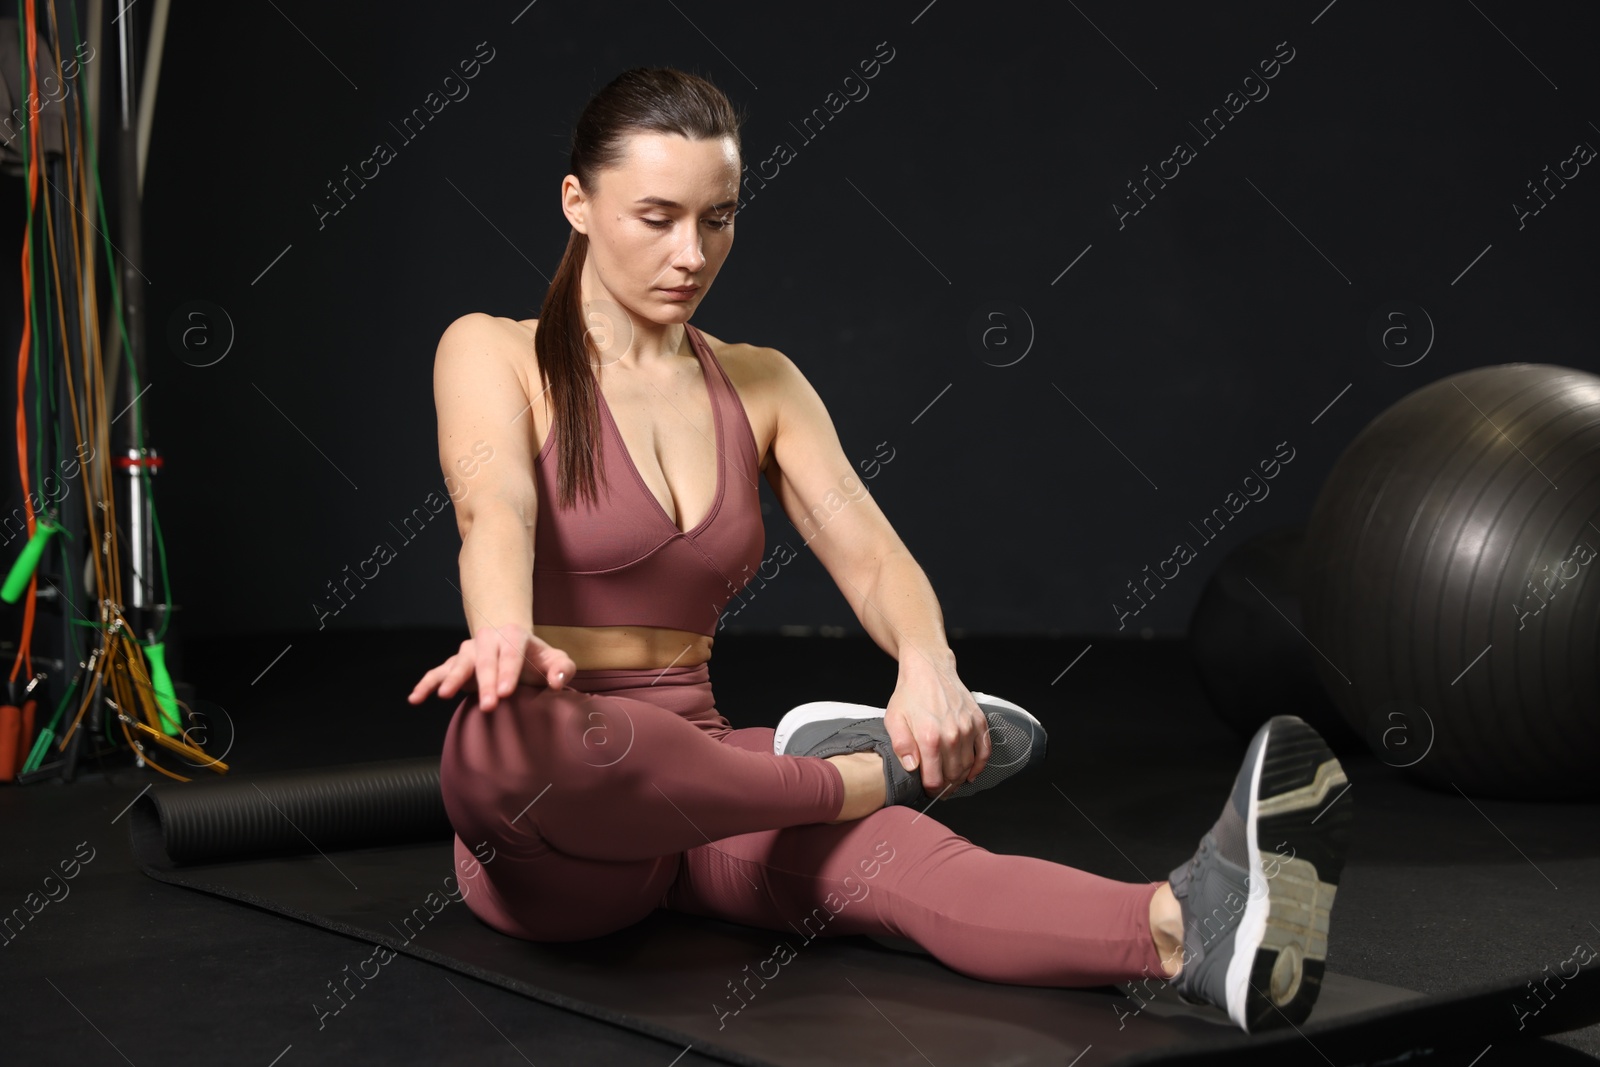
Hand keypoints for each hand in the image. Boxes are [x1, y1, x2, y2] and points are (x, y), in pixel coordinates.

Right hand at [407, 624, 577, 711]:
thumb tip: (557, 682)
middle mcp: (487, 641)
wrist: (512, 645)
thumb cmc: (536, 658)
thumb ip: (562, 668)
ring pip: (458, 663)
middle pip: (484, 661)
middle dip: (485, 683)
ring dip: (452, 679)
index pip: (511, 654)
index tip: (506, 692)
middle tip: (488, 705)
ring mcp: (468, 652)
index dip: (508, 672)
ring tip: (444, 695)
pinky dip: (426, 683)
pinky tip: (415, 698)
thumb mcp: (554, 660)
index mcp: (513, 636)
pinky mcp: (455, 665)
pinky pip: (437, 672)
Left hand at [882, 658, 991, 798]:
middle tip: (939, 790)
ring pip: (968, 767)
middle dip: (945, 787)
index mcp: (929, 738)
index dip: (930, 790)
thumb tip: (912, 768)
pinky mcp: (979, 722)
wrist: (929, 668)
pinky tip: (971, 773)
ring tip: (951, 782)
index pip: (934, 779)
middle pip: (953, 776)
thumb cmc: (910, 694)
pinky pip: (985, 752)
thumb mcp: (894, 719)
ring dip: (960, 779)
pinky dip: (979, 766)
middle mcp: (952, 735)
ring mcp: (968, 728)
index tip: (927, 791)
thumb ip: (901, 746)